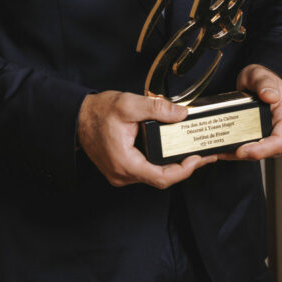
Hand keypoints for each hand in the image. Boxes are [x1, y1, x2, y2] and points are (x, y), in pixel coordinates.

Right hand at [77, 91, 218, 188]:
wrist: (77, 117)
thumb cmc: (97, 112)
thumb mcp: (128, 104)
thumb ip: (156, 108)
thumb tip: (181, 113)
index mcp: (125, 163)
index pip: (162, 177)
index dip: (184, 171)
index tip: (198, 159)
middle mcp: (123, 174)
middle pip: (161, 178)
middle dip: (184, 167)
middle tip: (203, 155)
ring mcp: (122, 174)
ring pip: (154, 175)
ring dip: (173, 165)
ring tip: (192, 151)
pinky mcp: (122, 169)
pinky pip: (146, 170)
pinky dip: (161, 162)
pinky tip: (172, 151)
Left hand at [216, 64, 281, 160]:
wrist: (262, 81)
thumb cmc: (265, 79)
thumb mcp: (261, 76)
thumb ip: (264, 84)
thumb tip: (269, 95)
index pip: (280, 141)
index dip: (261, 150)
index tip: (242, 150)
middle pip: (270, 151)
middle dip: (247, 154)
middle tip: (225, 151)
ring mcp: (279, 136)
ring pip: (262, 154)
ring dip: (241, 155)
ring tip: (221, 151)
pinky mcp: (269, 139)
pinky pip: (257, 150)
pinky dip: (241, 151)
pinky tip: (226, 149)